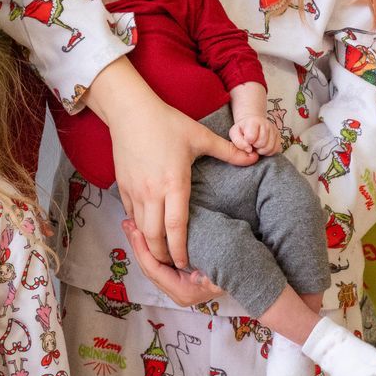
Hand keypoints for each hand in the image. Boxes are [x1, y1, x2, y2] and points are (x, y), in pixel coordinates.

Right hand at [87, 58, 254, 267]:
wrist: (130, 110)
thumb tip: (253, 157)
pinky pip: (129, 214)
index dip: (180, 250)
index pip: (176, 227)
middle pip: (154, 237)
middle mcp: (152, 192)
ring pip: (139, 228)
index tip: (185, 263)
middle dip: (163, 256)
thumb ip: (228, 151)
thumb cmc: (167, 122)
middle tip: (173, 264)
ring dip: (149, 244)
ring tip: (160, 252)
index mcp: (174, 183)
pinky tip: (146, 229)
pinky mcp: (122, 185)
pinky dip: (137, 226)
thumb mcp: (200, 136)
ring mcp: (134, 190)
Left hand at [123, 218, 227, 306]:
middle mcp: (177, 292)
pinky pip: (158, 263)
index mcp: (184, 291)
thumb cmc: (235, 268)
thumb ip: (200, 265)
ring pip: (151, 265)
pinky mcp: (178, 277)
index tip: (136, 230)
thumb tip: (184, 263)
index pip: (154, 270)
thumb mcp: (219, 266)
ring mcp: (177, 286)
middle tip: (126, 224)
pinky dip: (149, 247)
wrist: (249, 276)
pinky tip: (142, 233)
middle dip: (137, 245)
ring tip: (130, 226)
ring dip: (140, 245)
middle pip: (148, 268)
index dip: (143, 250)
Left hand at [228, 114, 281, 157]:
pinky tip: (263, 148)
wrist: (253, 123)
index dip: (248, 142)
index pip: (251, 137)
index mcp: (253, 121)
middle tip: (252, 144)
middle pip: (262, 143)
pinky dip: (269, 152)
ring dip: (262, 151)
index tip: (247, 141)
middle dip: (255, 147)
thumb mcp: (234, 133)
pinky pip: (276, 149)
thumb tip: (249, 150)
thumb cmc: (243, 129)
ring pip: (270, 148)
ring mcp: (274, 130)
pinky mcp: (279, 137)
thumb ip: (238, 141)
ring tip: (257, 147)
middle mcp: (266, 124)